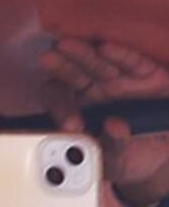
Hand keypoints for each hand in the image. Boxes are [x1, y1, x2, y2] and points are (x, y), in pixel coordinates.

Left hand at [45, 37, 168, 206]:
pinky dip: (120, 54)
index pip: (61, 103)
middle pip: (73, 77)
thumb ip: (113, 147)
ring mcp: (120, 80)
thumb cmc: (131, 155)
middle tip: (49, 59)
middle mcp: (97, 91)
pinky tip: (106, 47)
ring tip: (67, 47)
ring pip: (98, 64)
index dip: (61, 109)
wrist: (161, 150)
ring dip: (83, 55)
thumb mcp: (118, 160)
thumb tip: (113, 127)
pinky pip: (132, 62)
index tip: (71, 125)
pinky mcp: (146, 72)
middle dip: (62, 68)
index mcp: (80, 111)